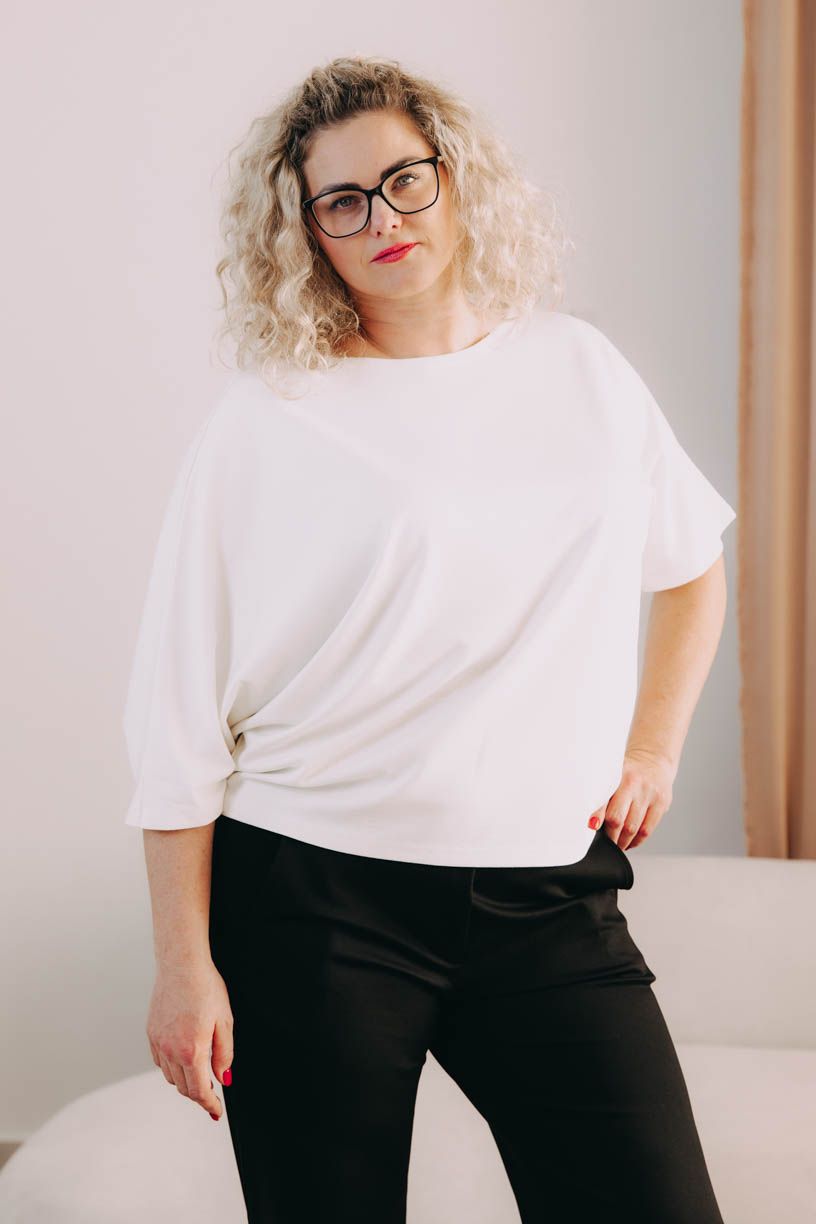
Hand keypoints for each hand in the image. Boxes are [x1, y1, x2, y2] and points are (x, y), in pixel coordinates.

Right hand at [146, 960, 233, 1121]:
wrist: (181, 965)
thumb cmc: (205, 988)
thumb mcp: (224, 1022)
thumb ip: (224, 1054)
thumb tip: (223, 1078)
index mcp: (191, 1050)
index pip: (199, 1091)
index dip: (209, 1104)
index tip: (215, 1111)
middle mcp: (170, 1050)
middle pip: (184, 1088)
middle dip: (199, 1094)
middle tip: (212, 1094)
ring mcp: (158, 1042)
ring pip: (170, 1076)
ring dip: (185, 1081)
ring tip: (199, 1074)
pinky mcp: (152, 1033)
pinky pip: (160, 1061)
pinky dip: (172, 1067)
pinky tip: (183, 1058)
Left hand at [586, 749, 675, 849]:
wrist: (654, 759)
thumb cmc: (628, 772)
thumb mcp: (613, 775)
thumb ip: (603, 794)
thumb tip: (591, 821)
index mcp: (617, 775)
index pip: (604, 800)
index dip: (597, 816)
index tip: (592, 826)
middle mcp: (634, 783)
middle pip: (618, 818)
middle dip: (610, 836)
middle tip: (606, 841)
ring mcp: (650, 794)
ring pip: (633, 828)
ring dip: (623, 842)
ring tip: (618, 844)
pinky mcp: (662, 803)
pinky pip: (647, 830)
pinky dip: (637, 841)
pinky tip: (631, 842)